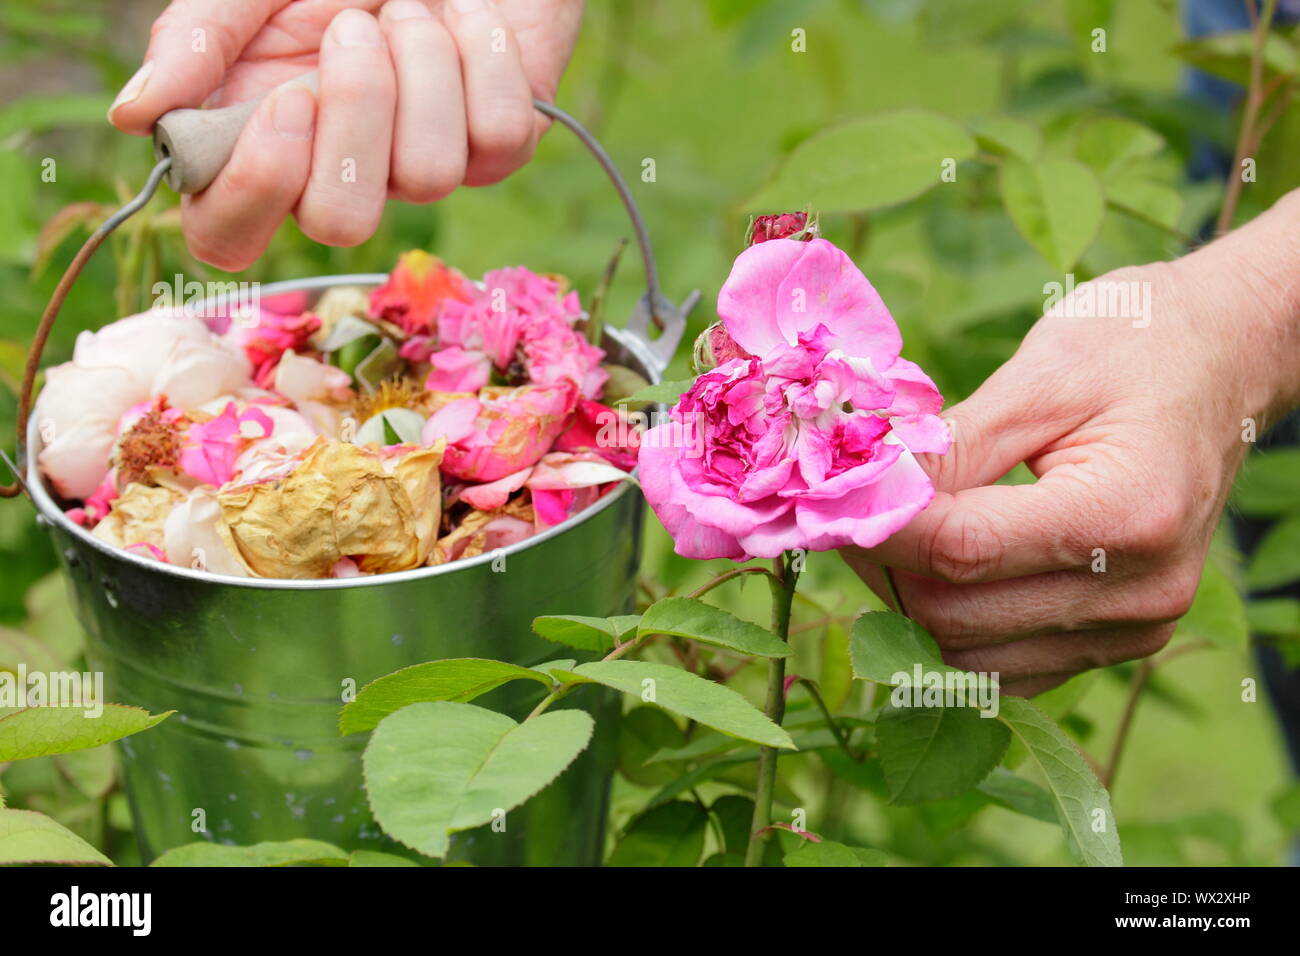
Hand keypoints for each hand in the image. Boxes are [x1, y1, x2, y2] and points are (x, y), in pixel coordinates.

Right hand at [108, 0, 582, 269]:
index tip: (288, 96)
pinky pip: (500, 135)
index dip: (256, 187)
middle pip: (342, 222)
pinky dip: (482, 54)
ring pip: (429, 175)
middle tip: (355, 27)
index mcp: (263, 147)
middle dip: (357, 111)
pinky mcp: (500, 150)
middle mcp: (342, 177)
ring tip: (410, 9)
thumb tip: (135, 118)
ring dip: (422, 64)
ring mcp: (424, 171)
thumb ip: (197, 43)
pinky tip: (466, 19)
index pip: (229, 238)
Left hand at [843, 191, 1299, 695]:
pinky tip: (932, 569)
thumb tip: (861, 492)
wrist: (1224, 360)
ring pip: (970, 657)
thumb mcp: (1040, 376)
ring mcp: (1137, 628)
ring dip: (907, 603)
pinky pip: (1005, 666)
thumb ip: (950, 446)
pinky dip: (952, 627)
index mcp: (1128, 514)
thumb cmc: (1137, 345)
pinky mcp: (1122, 641)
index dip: (876, 529)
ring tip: (886, 535)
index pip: (962, 551)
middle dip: (882, 567)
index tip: (819, 501)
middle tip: (842, 513)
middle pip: (957, 616)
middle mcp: (1141, 592)